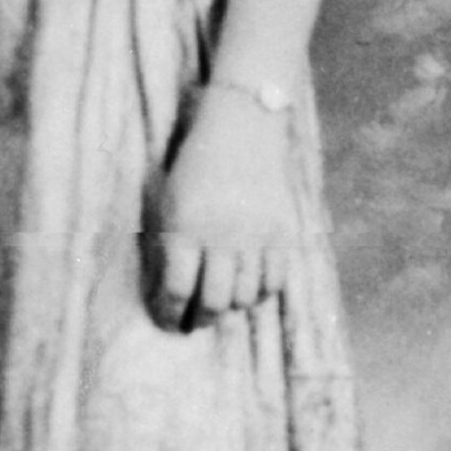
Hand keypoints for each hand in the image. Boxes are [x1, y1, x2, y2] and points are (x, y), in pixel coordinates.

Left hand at [148, 88, 294, 329]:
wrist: (242, 128)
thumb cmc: (195, 167)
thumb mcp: (168, 201)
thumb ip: (168, 246)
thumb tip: (172, 295)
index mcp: (185, 226)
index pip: (176, 290)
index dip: (169, 314)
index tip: (168, 322)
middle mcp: (222, 235)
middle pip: (213, 301)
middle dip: (200, 319)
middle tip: (194, 321)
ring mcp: (256, 235)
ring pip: (245, 297)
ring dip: (230, 307)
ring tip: (221, 303)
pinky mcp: (282, 232)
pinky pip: (274, 282)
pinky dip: (260, 294)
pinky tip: (248, 288)